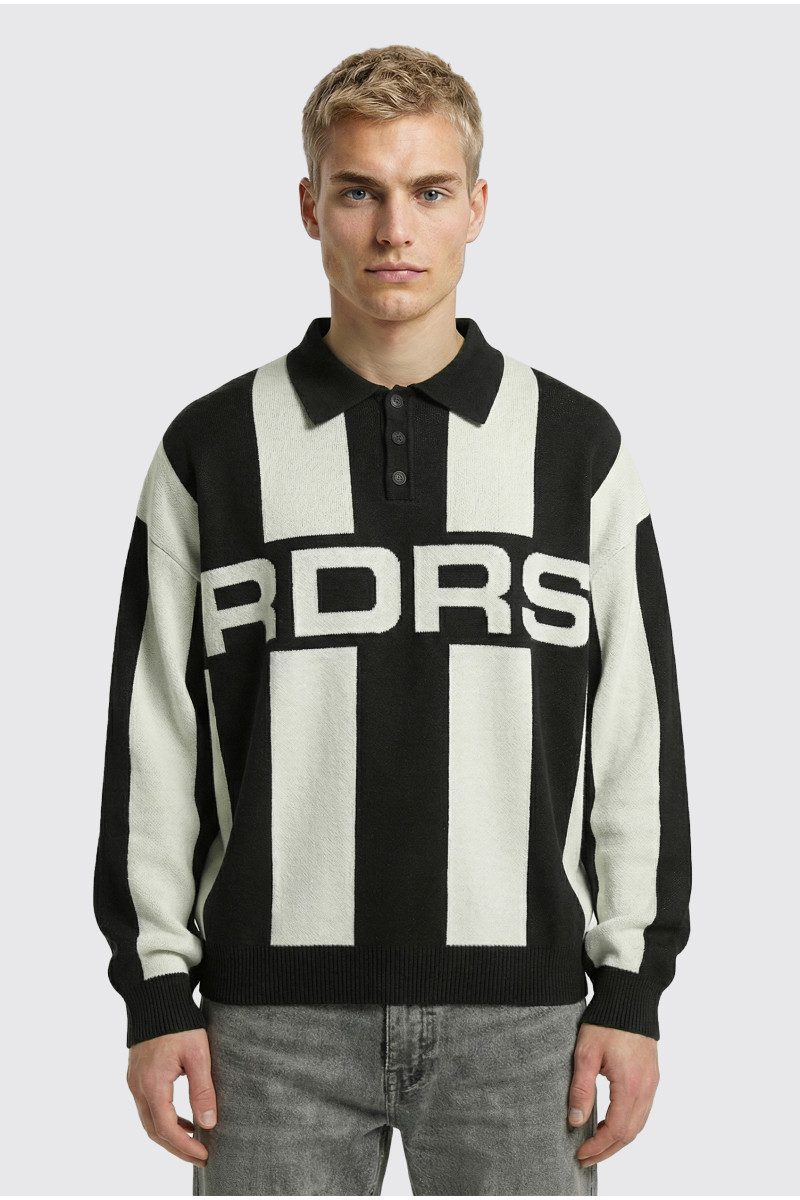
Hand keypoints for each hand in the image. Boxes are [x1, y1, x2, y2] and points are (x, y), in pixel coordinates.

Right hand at [127, 1029, 216, 1165]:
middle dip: (177, 1148)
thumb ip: (202, 1090)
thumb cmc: (179, 1023)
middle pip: (154, 1131)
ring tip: (194, 1143)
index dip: (185, 1147)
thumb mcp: (197, 1054)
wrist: (156, 998)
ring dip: (170, 1136)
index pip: (167, 1129)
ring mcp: (134, 1082)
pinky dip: (164, 1119)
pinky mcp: (137, 1075)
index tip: (204, 1155)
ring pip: (149, 1121)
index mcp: (152, 1084)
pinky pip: (148, 1107)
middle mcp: (138, 1087)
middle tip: (200, 1157)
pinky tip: (183, 1120)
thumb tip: (208, 1124)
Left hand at [567, 1022, 658, 1167]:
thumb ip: (581, 1088)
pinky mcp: (652, 1077)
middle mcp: (646, 1088)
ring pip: (638, 1124)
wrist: (630, 998)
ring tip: (596, 1147)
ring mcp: (652, 1083)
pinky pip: (642, 1111)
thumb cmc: (606, 1022)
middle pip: (630, 1133)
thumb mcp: (586, 1053)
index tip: (580, 1154)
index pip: (616, 1130)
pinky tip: (611, 1125)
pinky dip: (627, 1125)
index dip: (598, 1147)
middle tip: (585, 1158)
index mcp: (630, 1085)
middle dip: (607, 1150)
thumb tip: (575, 1121)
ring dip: (618, 1140)